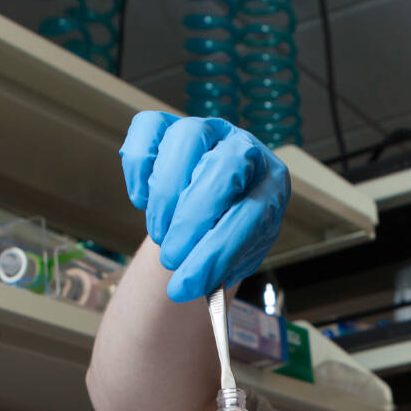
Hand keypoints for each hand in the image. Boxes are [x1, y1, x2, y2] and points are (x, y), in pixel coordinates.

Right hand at [119, 112, 289, 302]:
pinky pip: (148, 128)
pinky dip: (139, 168)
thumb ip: (215, 270)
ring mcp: (208, 131)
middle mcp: (244, 148)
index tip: (185, 285)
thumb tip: (183, 286)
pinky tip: (142, 201)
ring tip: (160, 233)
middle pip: (224, 166)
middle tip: (171, 258)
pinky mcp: (170, 124)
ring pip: (187, 138)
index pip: (251, 213)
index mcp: (271, 183)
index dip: (215, 252)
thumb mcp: (232, 258)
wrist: (210, 212)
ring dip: (166, 195)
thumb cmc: (225, 233)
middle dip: (192, 219)